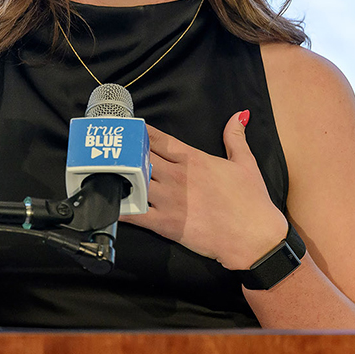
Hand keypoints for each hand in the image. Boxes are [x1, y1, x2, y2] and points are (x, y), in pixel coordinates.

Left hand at [120, 110, 288, 269]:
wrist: (255, 238)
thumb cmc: (252, 202)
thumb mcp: (246, 163)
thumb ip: (236, 137)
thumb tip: (238, 115)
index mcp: (194, 159)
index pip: (159, 140)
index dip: (140, 132)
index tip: (127, 127)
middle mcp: (178, 176)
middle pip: (140, 157)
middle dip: (124, 152)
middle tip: (108, 148)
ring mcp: (170, 200)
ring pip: (135, 181)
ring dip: (118, 176)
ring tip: (99, 172)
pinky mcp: (167, 224)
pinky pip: (136, 214)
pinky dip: (120, 208)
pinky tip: (106, 203)